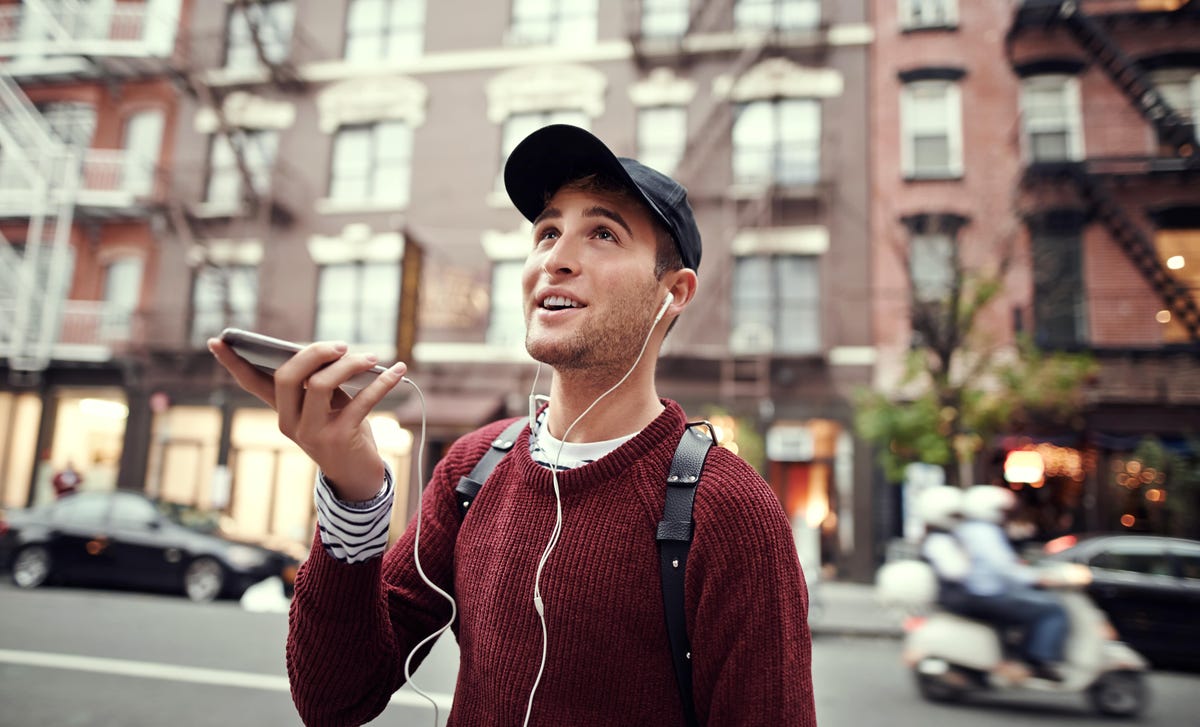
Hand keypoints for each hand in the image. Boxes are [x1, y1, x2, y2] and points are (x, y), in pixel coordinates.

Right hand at [207, 338, 407, 500]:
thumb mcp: (328, 405)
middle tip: (341, 345)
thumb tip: (332, 351)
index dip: (234, 363)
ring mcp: (311, 433)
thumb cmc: (344, 432)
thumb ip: (322, 381)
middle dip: (314, 352)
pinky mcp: (339, 439)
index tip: (216, 341)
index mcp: (282, 411)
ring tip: (372, 358)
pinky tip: (398, 371)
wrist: (359, 476)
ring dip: (349, 365)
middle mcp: (289, 423)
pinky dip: (382, 383)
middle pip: (287, 376)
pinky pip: (360, 402)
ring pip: (320, 385)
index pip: (252, 383)